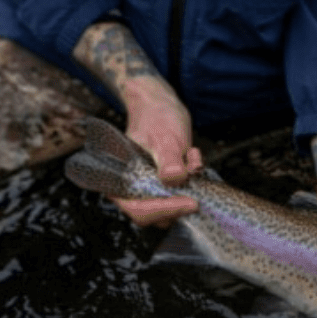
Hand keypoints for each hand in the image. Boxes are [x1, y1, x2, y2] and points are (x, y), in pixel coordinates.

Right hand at [118, 80, 200, 226]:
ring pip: (170, 204)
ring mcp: (148, 186)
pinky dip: (191, 178)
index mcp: (121, 180)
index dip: (164, 210)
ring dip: (187, 187)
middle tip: (196, 185)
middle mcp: (132, 187)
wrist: (159, 104)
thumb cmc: (155, 116)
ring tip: (191, 159)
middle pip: (154, 213)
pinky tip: (192, 156)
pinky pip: (179, 192)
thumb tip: (173, 180)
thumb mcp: (165, 136)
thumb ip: (168, 159)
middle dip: (179, 200)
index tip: (189, 203)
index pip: (139, 210)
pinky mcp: (163, 183)